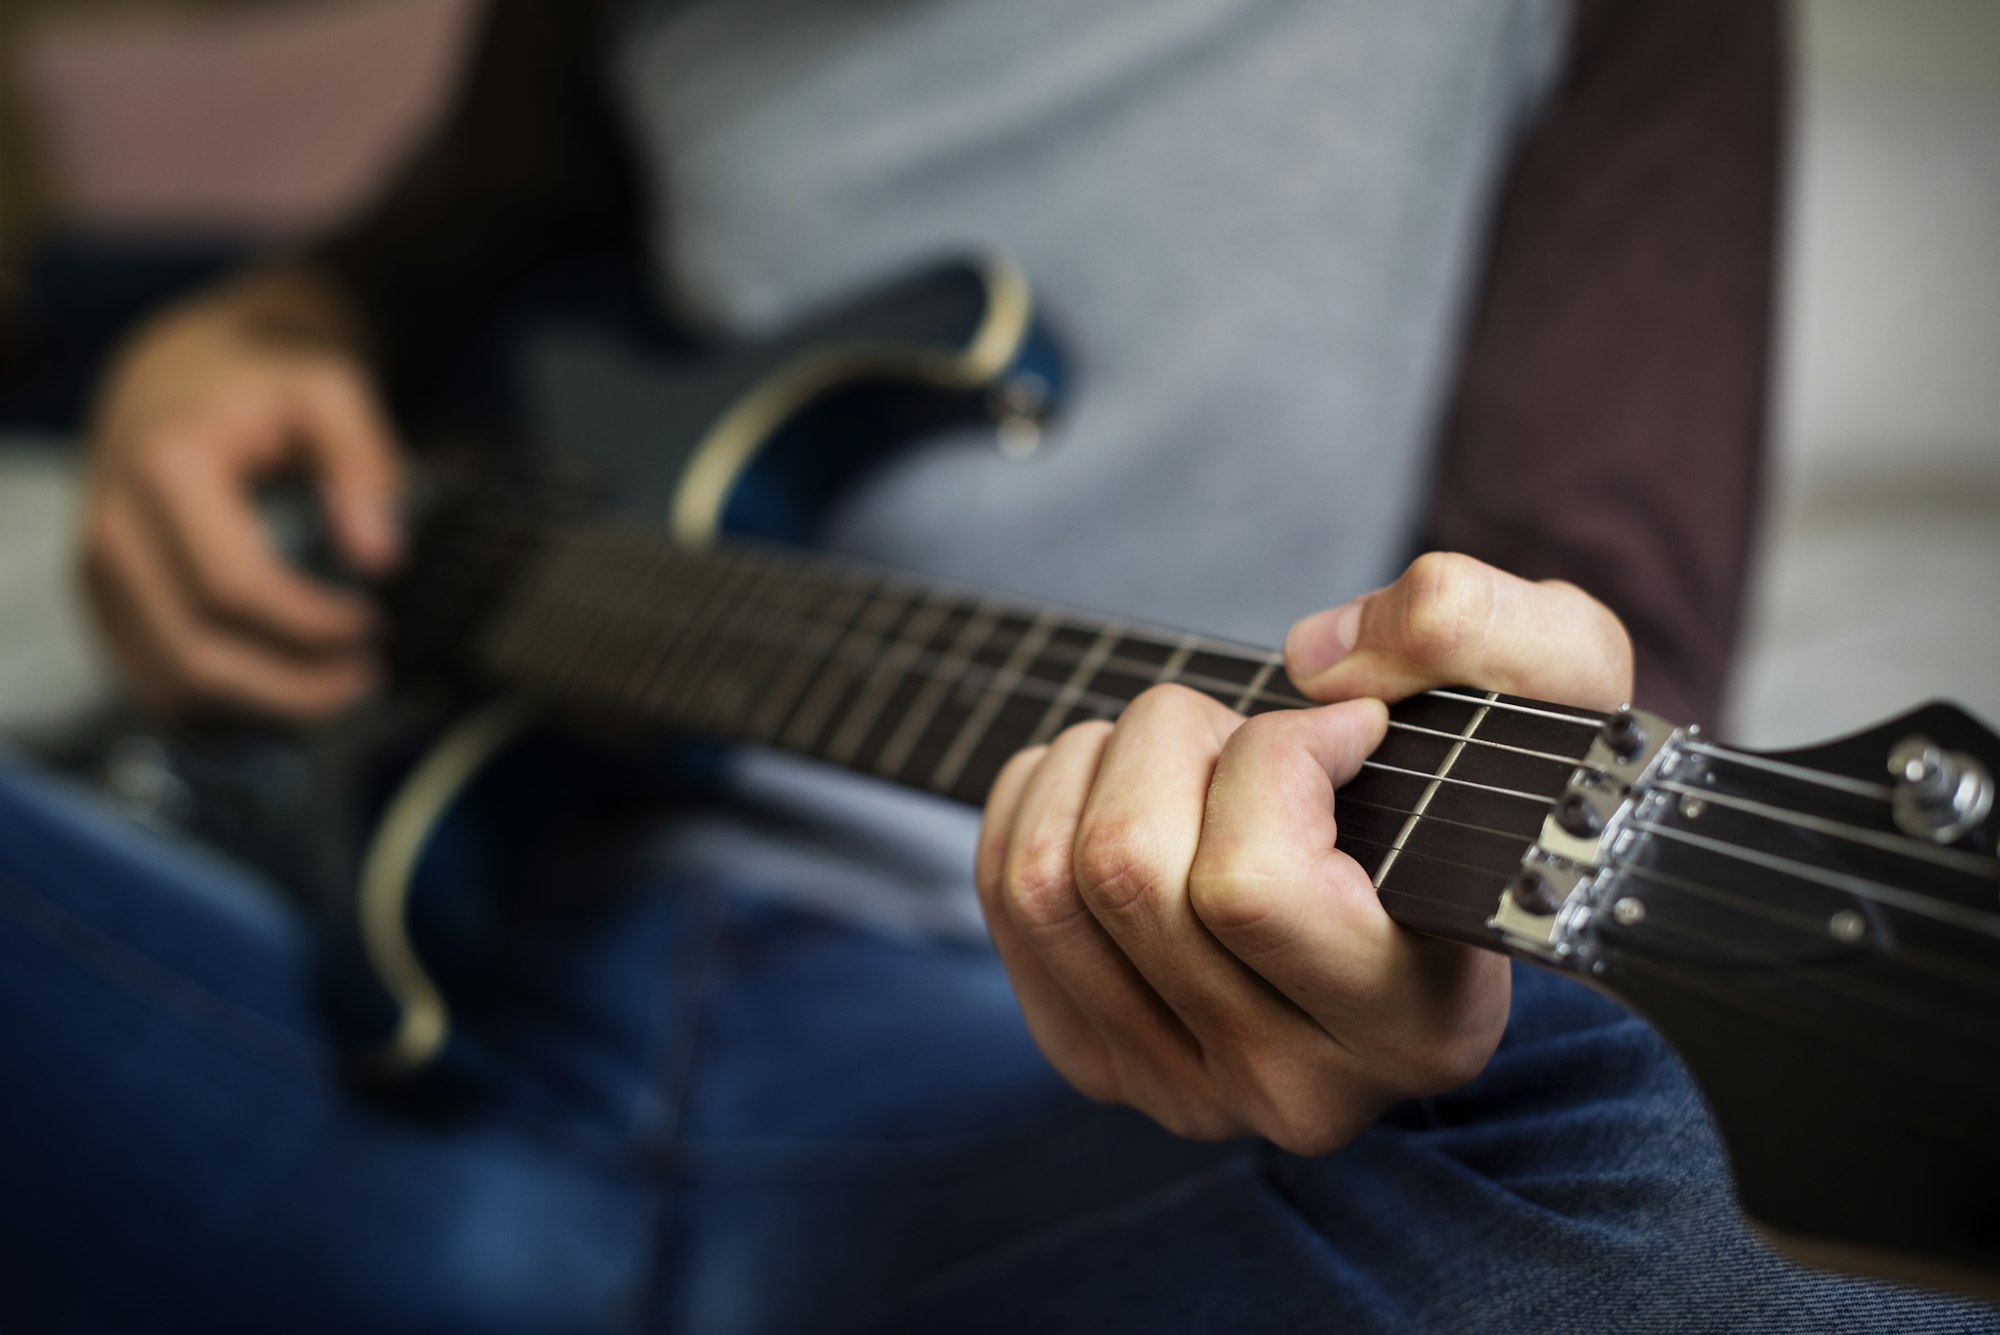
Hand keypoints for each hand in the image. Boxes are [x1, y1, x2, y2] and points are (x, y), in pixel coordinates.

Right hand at [81, 288, 402, 722]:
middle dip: (292, 688)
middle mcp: (114, 530)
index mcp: (166, 472)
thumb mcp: (332, 392)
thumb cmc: (265, 385)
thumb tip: (378, 558)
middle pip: (198, 655)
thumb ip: (366, 464)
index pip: (234, 588)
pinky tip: (283, 689)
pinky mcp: (99, 604)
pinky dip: (221, 709)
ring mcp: (97, 574)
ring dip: (260, 709)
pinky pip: (152, 686)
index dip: (310, 626)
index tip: (373, 625)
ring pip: (171, 687)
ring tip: (333, 687)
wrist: (179, 375)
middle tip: (365, 677)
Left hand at [974, 552, 1632, 1153]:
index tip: (1349, 724)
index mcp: (1418, 1027)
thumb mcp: (1561, 672)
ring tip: (1177, 748)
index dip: (1275, 758)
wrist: (1465, 881)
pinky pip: (1007, 902)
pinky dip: (1035, 798)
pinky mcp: (1097, 1059)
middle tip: (1240, 726)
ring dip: (1095, 761)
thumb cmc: (1500, 776)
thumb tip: (1315, 660)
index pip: (1253, 887)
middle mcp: (1292, 1089)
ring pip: (1054, 882)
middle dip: (1171, 737)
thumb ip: (1479, 628)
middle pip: (1129, 872)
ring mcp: (1179, 1087)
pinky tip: (1104, 779)